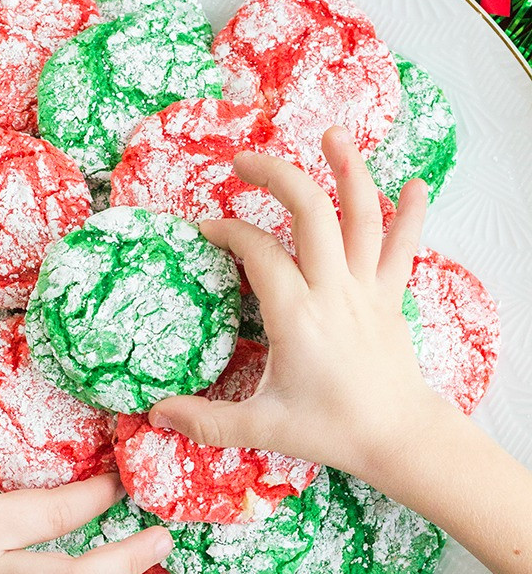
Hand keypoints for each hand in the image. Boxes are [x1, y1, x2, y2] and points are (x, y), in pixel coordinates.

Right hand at [149, 126, 445, 485]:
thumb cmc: (332, 431)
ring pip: (362, 216)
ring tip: (332, 135)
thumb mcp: (263, 428)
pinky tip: (417, 183)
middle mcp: (334, 291)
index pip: (257, 252)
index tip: (206, 230)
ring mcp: (367, 290)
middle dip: (276, 175)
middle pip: (311, 212)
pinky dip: (412, 214)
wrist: (400, 438)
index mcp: (297, 316)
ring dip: (348, 171)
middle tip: (245, 161)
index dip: (228, 232)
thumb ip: (207, 422)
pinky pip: (403, 248)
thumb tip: (156, 414)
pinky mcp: (390, 297)